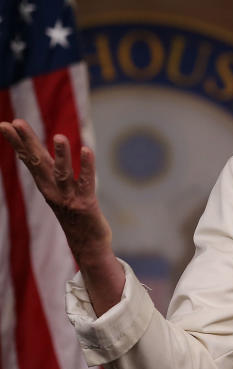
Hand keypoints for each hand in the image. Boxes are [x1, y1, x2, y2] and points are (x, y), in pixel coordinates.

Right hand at [0, 119, 123, 313]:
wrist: (88, 245)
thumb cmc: (74, 216)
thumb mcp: (57, 192)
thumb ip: (51, 174)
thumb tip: (35, 155)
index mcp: (46, 186)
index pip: (29, 160)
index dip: (18, 142)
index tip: (6, 124)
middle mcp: (53, 191)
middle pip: (38, 163)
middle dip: (27, 142)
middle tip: (15, 122)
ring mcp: (69, 198)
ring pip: (62, 174)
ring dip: (61, 155)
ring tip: (59, 136)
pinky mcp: (86, 205)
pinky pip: (86, 183)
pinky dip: (87, 167)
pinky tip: (87, 150)